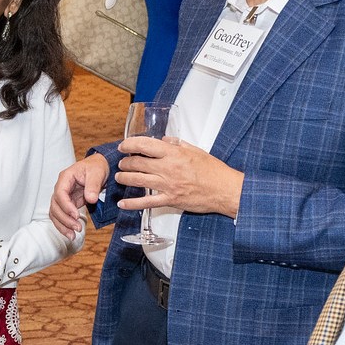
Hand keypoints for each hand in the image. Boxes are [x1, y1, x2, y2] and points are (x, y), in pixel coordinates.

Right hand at [49, 154, 111, 235]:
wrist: (99, 167)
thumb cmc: (96, 167)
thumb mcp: (97, 173)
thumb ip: (93, 185)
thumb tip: (90, 199)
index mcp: (66, 178)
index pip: (60, 193)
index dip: (66, 206)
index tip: (75, 215)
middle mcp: (61, 187)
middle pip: (55, 206)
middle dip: (64, 219)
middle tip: (77, 228)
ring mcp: (63, 196)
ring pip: (55, 213)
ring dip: (62, 225)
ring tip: (73, 236)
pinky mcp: (67, 204)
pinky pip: (61, 216)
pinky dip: (64, 225)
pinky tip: (71, 234)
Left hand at [116, 136, 244, 217]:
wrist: (225, 190)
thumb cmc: (214, 171)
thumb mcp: (196, 150)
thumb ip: (178, 144)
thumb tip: (165, 140)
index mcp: (174, 154)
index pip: (145, 145)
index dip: (130, 144)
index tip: (123, 146)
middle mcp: (168, 169)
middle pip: (138, 163)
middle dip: (125, 162)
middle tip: (122, 162)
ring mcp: (168, 185)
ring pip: (138, 181)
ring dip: (124, 178)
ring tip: (120, 176)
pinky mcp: (170, 200)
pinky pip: (147, 202)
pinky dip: (132, 204)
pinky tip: (122, 204)